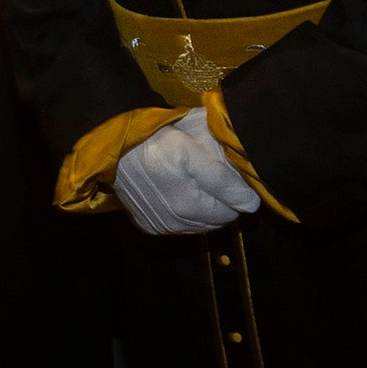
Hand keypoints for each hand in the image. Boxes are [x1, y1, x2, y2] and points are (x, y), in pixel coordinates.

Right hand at [110, 111, 261, 235]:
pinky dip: (186, 214)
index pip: (232, 210)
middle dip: (222, 202)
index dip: (236, 193)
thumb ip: (223, 179)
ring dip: (206, 210)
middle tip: (214, 178)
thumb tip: (251, 205)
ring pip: (200, 226)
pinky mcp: (149, 226)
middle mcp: (175, 221)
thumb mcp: (191, 150)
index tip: (231, 176)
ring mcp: (161, 226)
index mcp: (187, 203)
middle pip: (217, 220)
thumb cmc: (155, 140)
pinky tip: (180, 194)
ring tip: (198, 185)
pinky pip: (180, 227)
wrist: (114, 146)